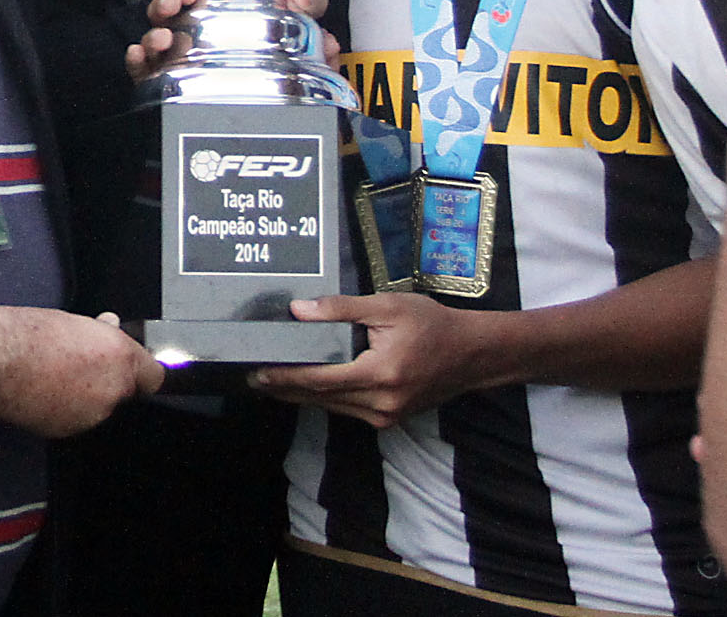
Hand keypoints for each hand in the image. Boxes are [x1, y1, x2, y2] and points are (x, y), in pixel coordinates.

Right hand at [0, 306, 163, 437]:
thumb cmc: (28, 335)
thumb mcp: (74, 320)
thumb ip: (100, 332)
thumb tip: (109, 328)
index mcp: (120, 356)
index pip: (154, 376)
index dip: (140, 371)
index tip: (130, 367)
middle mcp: (113, 390)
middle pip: (124, 391)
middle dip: (108, 380)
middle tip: (83, 364)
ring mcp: (92, 414)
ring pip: (100, 407)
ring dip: (88, 396)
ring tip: (58, 377)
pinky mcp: (70, 430)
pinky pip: (78, 418)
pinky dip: (68, 409)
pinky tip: (47, 392)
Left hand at [251, 291, 484, 426]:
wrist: (472, 354)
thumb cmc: (432, 325)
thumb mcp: (387, 307)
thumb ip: (341, 309)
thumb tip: (299, 311)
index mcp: (380, 374)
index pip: (319, 379)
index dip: (285, 377)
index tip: (258, 372)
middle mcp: (381, 403)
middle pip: (320, 398)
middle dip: (285, 389)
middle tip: (254, 378)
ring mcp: (385, 416)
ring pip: (332, 407)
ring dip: (302, 396)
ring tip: (272, 383)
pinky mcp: (389, 419)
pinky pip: (348, 409)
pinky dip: (325, 398)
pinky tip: (308, 387)